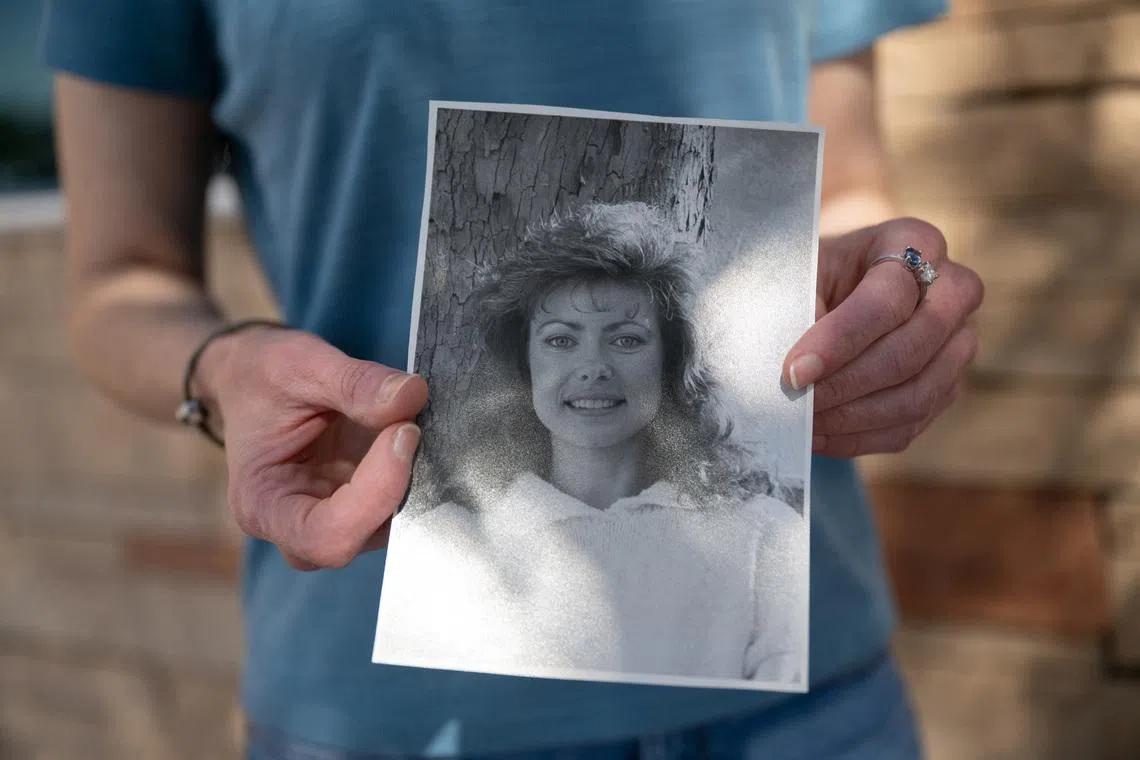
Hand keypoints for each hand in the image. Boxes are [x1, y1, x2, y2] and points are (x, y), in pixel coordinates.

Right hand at [200, 326, 428, 569]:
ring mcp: (336, 519)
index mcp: (263, 506)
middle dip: (398, 483)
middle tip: (411, 421)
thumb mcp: (300, 364)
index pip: (328, 535)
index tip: (402, 431)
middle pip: (363, 535)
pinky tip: (413, 432)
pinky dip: (416, 471)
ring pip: (390, 524)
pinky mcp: (364, 503)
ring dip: (412, 477)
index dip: (376, 494)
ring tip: (411, 421)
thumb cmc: (263, 375)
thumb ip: (355, 383)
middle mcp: (298, 527)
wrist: (255, 376)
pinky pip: (400, 504)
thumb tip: (412, 395)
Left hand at [782, 218, 983, 457]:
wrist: (824, 288)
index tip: (794, 372)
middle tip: (798, 402)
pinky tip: (819, 435)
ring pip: (918, 394)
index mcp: (914, 242)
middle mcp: (952, 289)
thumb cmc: (808, 273)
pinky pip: (910, 425)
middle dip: (848, 384)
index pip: (887, 300)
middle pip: (912, 349)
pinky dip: (860, 437)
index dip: (839, 341)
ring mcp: (957, 341)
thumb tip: (798, 377)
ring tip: (804, 422)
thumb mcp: (799, 273)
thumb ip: (802, 313)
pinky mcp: (945, 386)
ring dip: (854, 417)